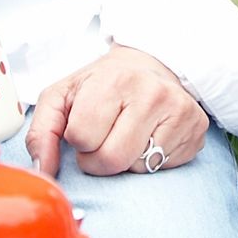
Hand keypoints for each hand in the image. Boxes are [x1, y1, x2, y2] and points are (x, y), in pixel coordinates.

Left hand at [26, 45, 207, 179]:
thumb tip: (42, 172)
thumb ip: (41, 133)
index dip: (77, 142)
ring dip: (124, 162)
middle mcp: (151, 93)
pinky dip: (149, 160)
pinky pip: (163, 168)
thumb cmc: (101, 85)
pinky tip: (148, 136)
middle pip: (111, 160)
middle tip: (102, 140)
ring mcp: (179, 111)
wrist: (149, 65)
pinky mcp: (196, 130)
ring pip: (138, 168)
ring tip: (125, 135)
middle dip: (97, 160)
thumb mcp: (62, 96)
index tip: (85, 128)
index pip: (82, 138)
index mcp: (113, 80)